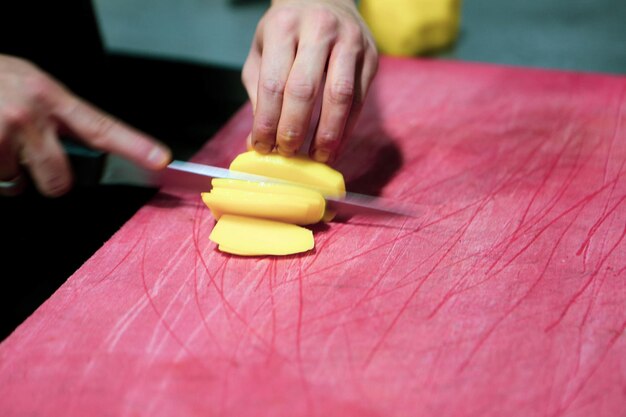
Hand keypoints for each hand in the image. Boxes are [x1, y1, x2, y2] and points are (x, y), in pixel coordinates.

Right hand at [0, 54, 171, 196]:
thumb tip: (79, 148)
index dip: (134, 146)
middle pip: (58, 180)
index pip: (100, 127)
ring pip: (16, 184)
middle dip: (48, 181)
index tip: (160, 160)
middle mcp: (28, 115)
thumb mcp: (28, 85)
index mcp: (49, 96)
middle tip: (31, 160)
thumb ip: (55, 115)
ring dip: (7, 171)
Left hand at [241, 0, 378, 162]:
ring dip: (327, 134)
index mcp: (284, 27)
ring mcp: (349, 42)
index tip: (262, 146)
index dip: (267, 121)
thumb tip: (259, 141)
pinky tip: (335, 145)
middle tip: (287, 153)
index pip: (273, 83)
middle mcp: (318, 30)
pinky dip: (347, 128)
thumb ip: (259, 92)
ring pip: (339, 96)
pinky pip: (359, 99)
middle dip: (294, 129)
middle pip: (305, 90)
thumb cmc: (288, 31)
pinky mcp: (370, 56)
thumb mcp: (263, 50)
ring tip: (317, 156)